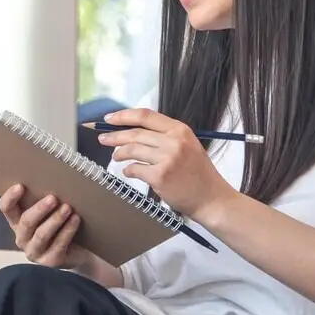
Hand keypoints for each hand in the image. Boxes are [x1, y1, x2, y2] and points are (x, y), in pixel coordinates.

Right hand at [0, 184, 91, 269]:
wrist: (79, 251)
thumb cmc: (61, 225)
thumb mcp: (50, 212)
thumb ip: (45, 200)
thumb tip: (53, 178)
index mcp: (17, 222)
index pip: (6, 209)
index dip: (10, 198)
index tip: (20, 186)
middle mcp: (22, 238)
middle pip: (26, 222)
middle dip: (39, 209)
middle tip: (53, 198)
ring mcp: (35, 252)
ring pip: (42, 235)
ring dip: (55, 220)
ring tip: (68, 208)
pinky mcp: (50, 261)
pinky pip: (58, 245)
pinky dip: (68, 231)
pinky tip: (75, 220)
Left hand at [98, 107, 238, 222]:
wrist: (211, 198)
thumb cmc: (198, 174)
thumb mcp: (188, 146)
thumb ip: (165, 136)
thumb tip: (134, 132)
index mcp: (180, 130)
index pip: (146, 116)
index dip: (124, 116)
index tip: (110, 118)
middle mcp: (174, 142)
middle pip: (135, 133)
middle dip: (114, 135)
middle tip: (103, 139)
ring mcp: (167, 159)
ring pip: (132, 150)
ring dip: (119, 154)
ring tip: (116, 157)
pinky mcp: (160, 176)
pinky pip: (135, 169)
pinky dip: (128, 171)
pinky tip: (129, 172)